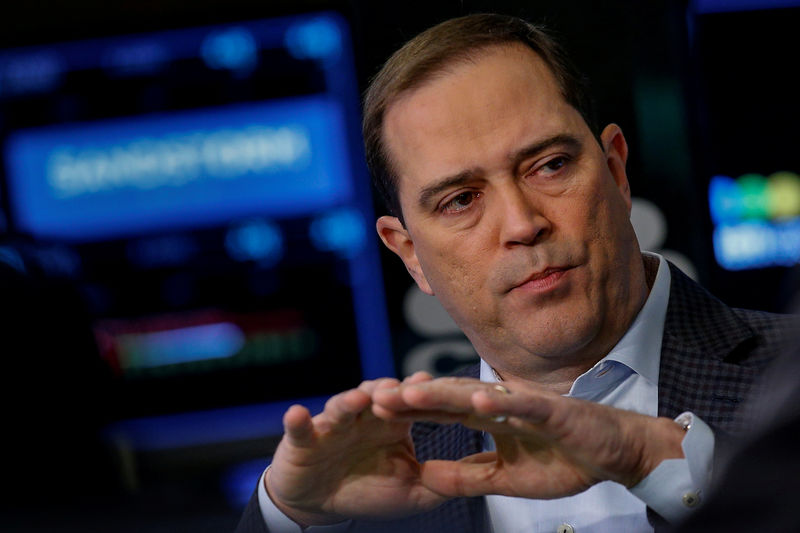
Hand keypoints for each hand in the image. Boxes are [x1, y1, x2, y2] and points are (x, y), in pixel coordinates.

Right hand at [266, 373, 447, 526]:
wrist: (320, 500)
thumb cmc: (369, 489)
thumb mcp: (414, 491)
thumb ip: (447, 481)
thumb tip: (490, 475)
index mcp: (395, 422)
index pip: (417, 405)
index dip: (433, 400)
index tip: (453, 392)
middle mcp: (365, 414)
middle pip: (381, 395)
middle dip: (394, 391)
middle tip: (410, 386)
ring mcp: (334, 423)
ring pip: (343, 404)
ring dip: (351, 399)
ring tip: (360, 397)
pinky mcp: (304, 437)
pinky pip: (299, 427)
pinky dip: (297, 421)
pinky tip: (298, 414)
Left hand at [372, 377, 684, 499]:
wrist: (615, 453)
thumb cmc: (565, 460)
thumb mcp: (506, 480)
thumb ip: (467, 477)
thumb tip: (425, 477)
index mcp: (489, 419)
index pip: (441, 413)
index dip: (410, 411)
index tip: (374, 410)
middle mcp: (501, 405)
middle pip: (449, 400)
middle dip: (413, 398)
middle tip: (375, 395)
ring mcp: (524, 405)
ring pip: (477, 396)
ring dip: (444, 394)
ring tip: (411, 392)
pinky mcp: (551, 411)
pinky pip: (522, 406)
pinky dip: (500, 402)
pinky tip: (476, 400)